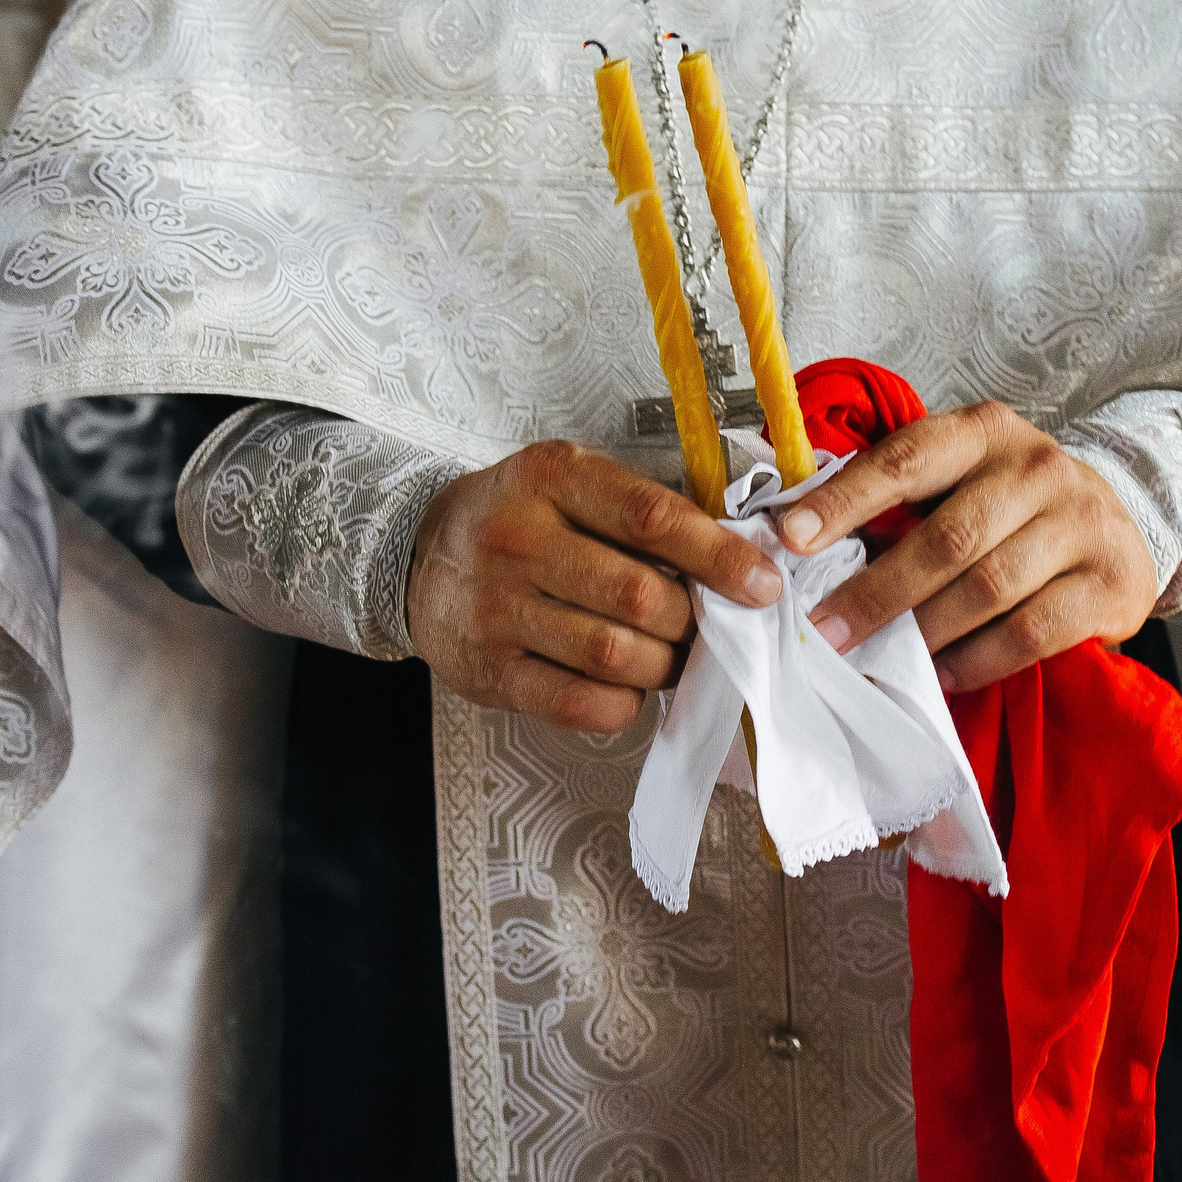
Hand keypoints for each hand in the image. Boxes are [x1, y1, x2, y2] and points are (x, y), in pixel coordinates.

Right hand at [406, 440, 781, 734]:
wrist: (419, 556)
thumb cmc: (521, 517)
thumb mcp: (573, 482)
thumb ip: (645, 512)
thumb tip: (738, 563)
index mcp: (551, 477)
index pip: (654, 518)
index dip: (720, 557)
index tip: (763, 585)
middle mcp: (517, 538)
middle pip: (640, 596)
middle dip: (691, 622)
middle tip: (704, 627)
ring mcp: (497, 608)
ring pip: (615, 654)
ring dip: (663, 665)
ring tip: (668, 656)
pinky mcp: (488, 670)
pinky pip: (579, 703)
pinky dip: (624, 703)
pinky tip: (628, 686)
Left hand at [777, 402, 1157, 693]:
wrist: (1122, 530)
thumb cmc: (1015, 509)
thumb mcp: (963, 481)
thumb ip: (899, 505)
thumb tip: (803, 551)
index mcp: (983, 433)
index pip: (906, 460)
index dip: (846, 499)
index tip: (791, 537)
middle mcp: (1037, 467)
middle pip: (946, 538)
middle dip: (876, 592)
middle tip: (825, 632)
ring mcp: (1081, 523)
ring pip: (987, 587)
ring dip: (923, 632)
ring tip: (877, 659)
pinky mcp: (1109, 582)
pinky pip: (1031, 632)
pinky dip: (978, 659)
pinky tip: (942, 674)